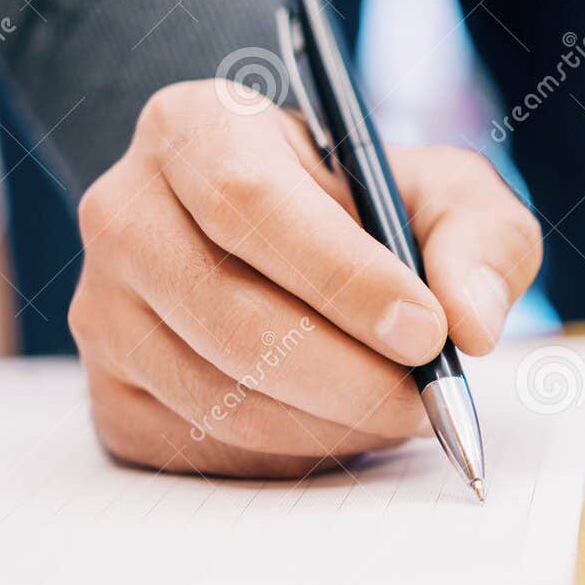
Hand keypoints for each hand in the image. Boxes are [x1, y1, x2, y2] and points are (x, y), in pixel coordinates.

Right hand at [69, 79, 541, 476]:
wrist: (299, 251)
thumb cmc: (370, 210)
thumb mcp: (445, 193)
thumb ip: (480, 238)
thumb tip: (471, 323)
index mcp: (195, 129)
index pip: (249, 203)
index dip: (342, 278)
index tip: (426, 332)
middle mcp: (125, 214)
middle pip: (230, 316)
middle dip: (349, 375)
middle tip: (428, 398)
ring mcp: (103, 311)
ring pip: (218, 397)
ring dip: (331, 423)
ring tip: (399, 407)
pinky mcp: (112, 396)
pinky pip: (204, 449)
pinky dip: (293, 455)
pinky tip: (341, 422)